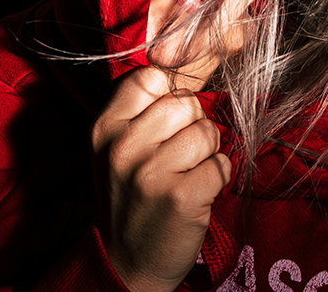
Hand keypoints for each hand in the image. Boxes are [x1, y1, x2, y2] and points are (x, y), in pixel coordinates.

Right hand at [91, 66, 231, 291]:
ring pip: (208, 132)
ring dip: (207, 154)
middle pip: (186, 102)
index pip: (150, 77)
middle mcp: (124, 146)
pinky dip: (218, 178)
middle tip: (177, 156)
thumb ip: (142, 109)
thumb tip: (184, 65)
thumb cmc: (131, 194)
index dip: (169, 95)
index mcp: (105, 127)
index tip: (167, 121)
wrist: (129, 261)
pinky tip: (197, 193)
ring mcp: (151, 173)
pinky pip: (222, 164)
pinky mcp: (181, 198)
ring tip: (186, 175)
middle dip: (193, 126)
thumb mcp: (117, 147)